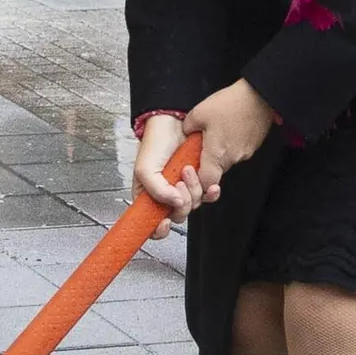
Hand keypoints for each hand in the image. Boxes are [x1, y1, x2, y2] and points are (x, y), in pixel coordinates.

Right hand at [132, 114, 201, 237]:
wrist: (173, 124)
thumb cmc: (154, 144)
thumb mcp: (144, 168)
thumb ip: (156, 190)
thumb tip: (176, 203)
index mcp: (148, 198)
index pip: (151, 225)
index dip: (158, 230)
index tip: (165, 222)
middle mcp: (165, 197)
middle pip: (177, 216)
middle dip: (181, 201)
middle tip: (178, 183)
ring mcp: (182, 190)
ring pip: (193, 205)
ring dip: (194, 189)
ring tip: (188, 169)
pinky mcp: (198, 183)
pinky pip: (208, 197)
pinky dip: (211, 192)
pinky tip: (209, 184)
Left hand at [182, 79, 277, 204]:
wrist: (259, 95)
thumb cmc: (230, 104)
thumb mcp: (199, 113)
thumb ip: (187, 128)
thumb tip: (186, 133)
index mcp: (217, 154)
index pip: (207, 183)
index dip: (198, 182)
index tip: (192, 172)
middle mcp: (233, 158)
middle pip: (217, 170)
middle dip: (207, 161)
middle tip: (200, 144)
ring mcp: (246, 153)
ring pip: (227, 159)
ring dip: (220, 150)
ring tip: (216, 131)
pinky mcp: (254, 145)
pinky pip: (238, 150)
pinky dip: (231, 143)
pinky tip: (228, 127)